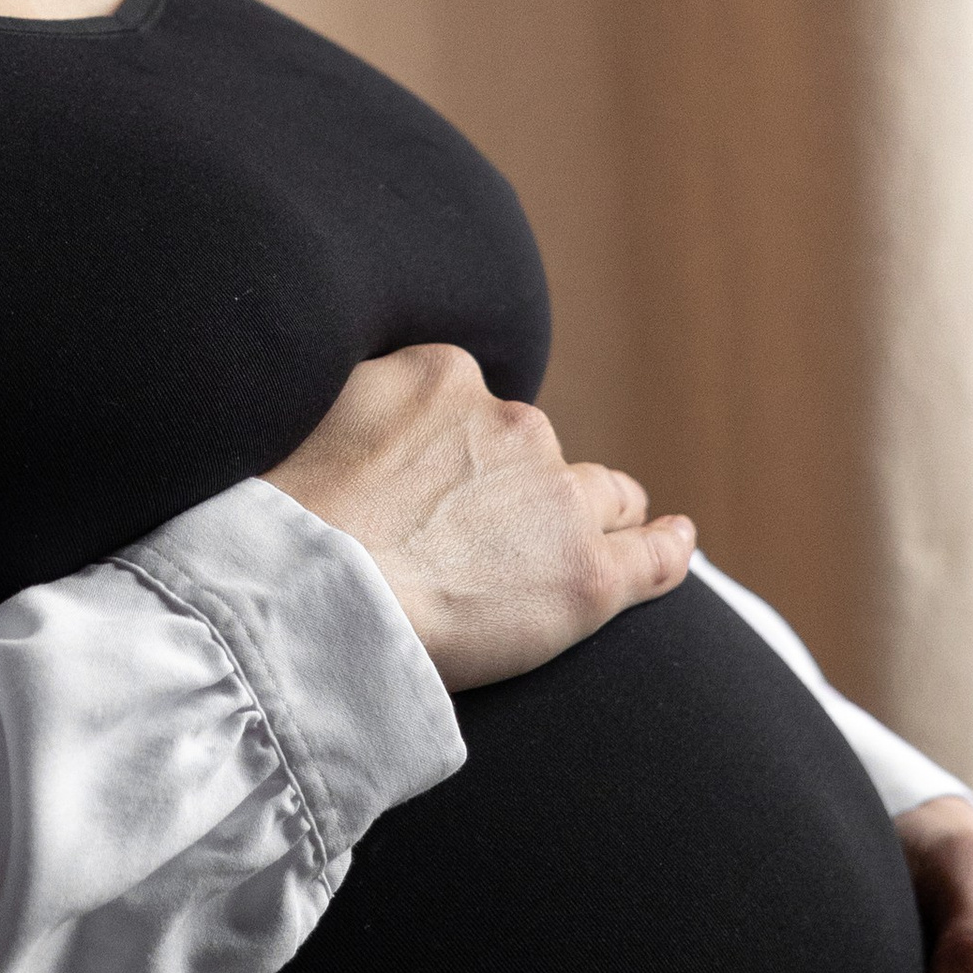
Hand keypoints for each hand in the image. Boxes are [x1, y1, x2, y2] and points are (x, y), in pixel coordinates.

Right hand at [265, 343, 694, 688]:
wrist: (317, 596)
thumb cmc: (293, 520)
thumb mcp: (320, 413)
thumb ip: (373, 401)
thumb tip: (383, 416)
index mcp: (448, 377)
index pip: (480, 407)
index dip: (468, 450)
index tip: (448, 486)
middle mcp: (514, 423)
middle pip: (542, 450)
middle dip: (528, 484)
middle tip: (495, 534)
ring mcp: (557, 500)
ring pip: (602, 495)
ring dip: (597, 512)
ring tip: (599, 536)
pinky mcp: (588, 577)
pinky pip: (653, 554)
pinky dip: (669, 546)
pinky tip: (679, 540)